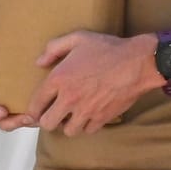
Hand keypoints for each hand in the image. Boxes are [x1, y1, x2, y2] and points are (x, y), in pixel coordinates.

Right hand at [0, 41, 35, 131]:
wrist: (27, 56)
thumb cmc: (4, 57)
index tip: (1, 110)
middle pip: (1, 123)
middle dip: (12, 123)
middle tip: (24, 117)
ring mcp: (15, 111)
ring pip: (20, 124)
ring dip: (27, 122)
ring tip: (37, 115)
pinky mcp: (30, 110)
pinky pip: (33, 120)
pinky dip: (39, 117)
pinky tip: (48, 109)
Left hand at [27, 30, 160, 136]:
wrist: (137, 63)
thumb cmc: (107, 49)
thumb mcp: (77, 38)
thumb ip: (54, 48)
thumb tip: (39, 62)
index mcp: (59, 79)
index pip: (36, 103)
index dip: (32, 110)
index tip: (34, 112)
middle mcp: (69, 98)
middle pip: (47, 123)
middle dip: (48, 120)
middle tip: (53, 113)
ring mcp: (86, 111)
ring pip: (68, 131)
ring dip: (68, 124)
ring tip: (71, 115)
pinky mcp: (103, 118)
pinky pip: (88, 131)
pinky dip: (86, 126)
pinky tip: (88, 116)